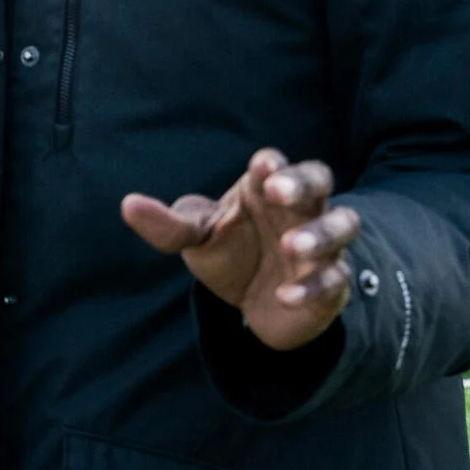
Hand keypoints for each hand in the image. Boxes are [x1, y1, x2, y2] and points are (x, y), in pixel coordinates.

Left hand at [120, 149, 359, 352]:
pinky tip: (286, 295)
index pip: (275, 165)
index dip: (271, 165)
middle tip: (280, 192)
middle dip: (303, 183)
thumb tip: (128, 205)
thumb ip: (169, 225)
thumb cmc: (231, 252)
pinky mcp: (331, 283)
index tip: (260, 168)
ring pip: (341, 226)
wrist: (257, 304)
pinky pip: (333, 280)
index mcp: (265, 188)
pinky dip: (313, 287)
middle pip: (319, 180)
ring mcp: (321, 245)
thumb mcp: (197, 238)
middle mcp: (300, 210)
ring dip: (319, 234)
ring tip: (291, 247)